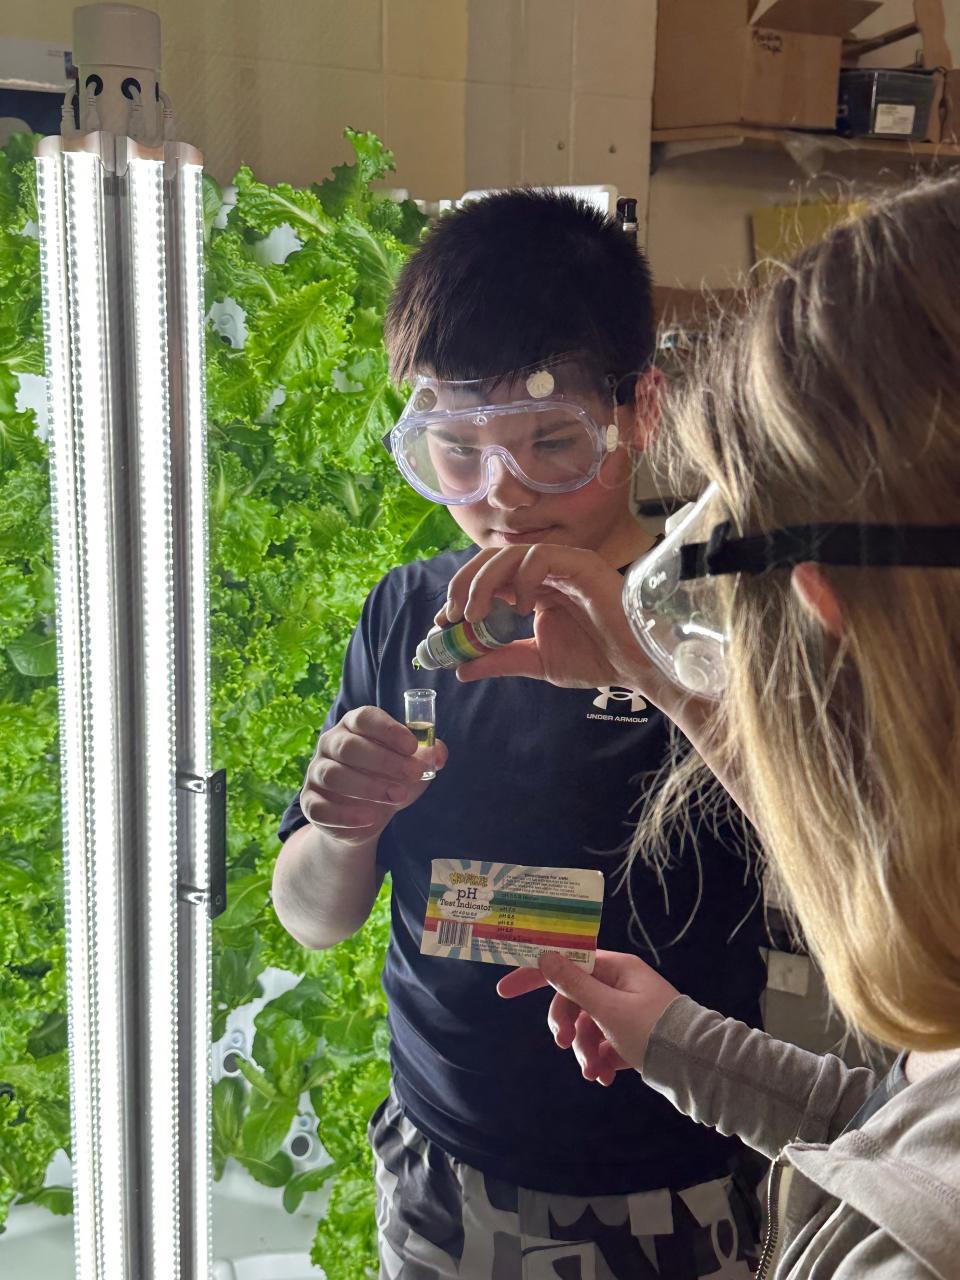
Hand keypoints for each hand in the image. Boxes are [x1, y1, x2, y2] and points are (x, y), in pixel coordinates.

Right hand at [300, 706, 446, 846]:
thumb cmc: (388, 780)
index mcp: (353, 726)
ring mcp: (316, 772)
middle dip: (384, 761)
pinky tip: (371, 818)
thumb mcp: (411, 766)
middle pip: (348, 746)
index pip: (364, 717)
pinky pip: (320, 807)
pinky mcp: (310, 802)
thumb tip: (438, 753)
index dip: (388, 730)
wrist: (365, 817)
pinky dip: (346, 815)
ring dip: (368, 787)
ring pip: (333, 775)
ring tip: (397, 797)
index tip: (412, 747)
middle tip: (413, 775)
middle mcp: (330, 744)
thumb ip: (427, 756)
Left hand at [437, 544, 676, 705]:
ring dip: (485, 582)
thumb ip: (500, 660)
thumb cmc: (596, 658)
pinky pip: (540, 557)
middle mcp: (544, 571)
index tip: (444, 623)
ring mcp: (562, 564)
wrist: (637, 665)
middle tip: (453, 614)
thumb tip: (460, 670)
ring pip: (510, 554)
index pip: (488, 580)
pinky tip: (522, 608)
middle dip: (465, 584)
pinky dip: (522, 579)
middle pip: (491, 560)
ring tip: (477, 614)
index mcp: (532, 588)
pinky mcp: (580, 563)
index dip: (461, 596)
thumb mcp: (536, 662)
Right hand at [497, 950, 680, 1085]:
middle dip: (566, 1024)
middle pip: (574, 999)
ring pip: (587, 1026)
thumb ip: (574, 984)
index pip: (567, 961)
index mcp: (616, 969)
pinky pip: (603, 1044)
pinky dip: (599, 1060)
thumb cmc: (652, 1030)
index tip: (505, 991)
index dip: (535, 974)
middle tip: (561, 1044)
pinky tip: (603, 1079)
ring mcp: (626, 1012)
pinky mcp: (632, 1038)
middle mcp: (620, 985)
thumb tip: (545, 956)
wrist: (695, 1067)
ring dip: (584, 1050)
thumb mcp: (607, 1008)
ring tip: (592, 1073)